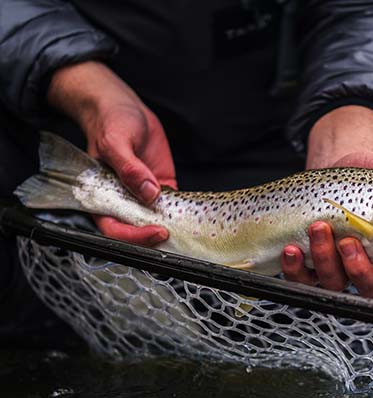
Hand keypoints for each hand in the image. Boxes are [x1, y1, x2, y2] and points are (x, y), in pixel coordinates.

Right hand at [48, 61, 172, 245]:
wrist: (124, 108)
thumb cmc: (110, 122)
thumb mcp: (115, 141)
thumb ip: (129, 168)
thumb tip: (149, 192)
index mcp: (104, 197)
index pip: (115, 229)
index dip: (135, 236)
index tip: (156, 231)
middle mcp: (124, 201)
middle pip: (138, 232)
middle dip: (156, 239)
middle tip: (175, 234)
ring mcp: (144, 196)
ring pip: (158, 222)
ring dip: (173, 229)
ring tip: (188, 231)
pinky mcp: (163, 187)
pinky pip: (174, 206)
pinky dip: (184, 213)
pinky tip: (194, 215)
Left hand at [281, 106, 372, 297]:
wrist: (333, 169)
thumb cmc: (371, 175)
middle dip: (361, 270)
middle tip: (349, 242)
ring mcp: (342, 271)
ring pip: (337, 285)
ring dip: (326, 261)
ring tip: (319, 228)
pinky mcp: (313, 269)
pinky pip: (304, 282)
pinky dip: (296, 268)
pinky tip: (292, 249)